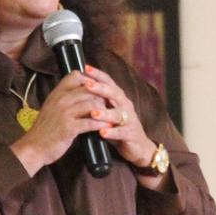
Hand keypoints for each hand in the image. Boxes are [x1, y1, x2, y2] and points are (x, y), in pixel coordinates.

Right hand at [11, 71, 110, 175]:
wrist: (34, 147)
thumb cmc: (45, 129)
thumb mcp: (51, 107)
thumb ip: (64, 99)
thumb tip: (82, 92)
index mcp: (57, 93)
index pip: (75, 75)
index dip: (89, 80)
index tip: (97, 89)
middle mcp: (61, 100)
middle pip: (88, 89)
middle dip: (101, 96)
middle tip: (109, 104)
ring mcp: (65, 113)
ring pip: (92, 104)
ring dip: (104, 111)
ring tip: (111, 116)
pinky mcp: (69, 127)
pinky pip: (91, 122)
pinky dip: (101, 124)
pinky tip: (107, 126)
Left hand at [79, 65, 160, 183]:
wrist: (138, 146)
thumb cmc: (118, 126)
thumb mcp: (107, 111)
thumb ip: (97, 101)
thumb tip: (77, 89)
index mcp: (118, 98)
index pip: (108, 82)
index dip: (98, 75)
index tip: (85, 68)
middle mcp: (125, 105)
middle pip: (114, 93)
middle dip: (100, 89)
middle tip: (87, 85)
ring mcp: (130, 120)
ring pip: (118, 114)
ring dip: (105, 113)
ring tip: (93, 112)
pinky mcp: (131, 134)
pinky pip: (122, 132)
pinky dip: (112, 132)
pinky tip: (103, 132)